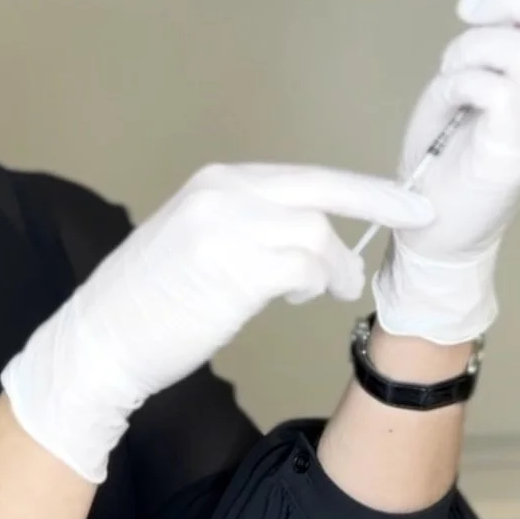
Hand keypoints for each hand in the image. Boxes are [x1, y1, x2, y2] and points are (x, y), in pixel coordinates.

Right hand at [1, 163, 432, 483]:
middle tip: (420, 217)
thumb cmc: (147, 304)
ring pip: (315, 235)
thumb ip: (246, 224)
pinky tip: (296, 299)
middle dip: (379, 203)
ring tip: (330, 289)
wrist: (99, 341)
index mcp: (215, 184)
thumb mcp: (194, 240)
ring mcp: (226, 230)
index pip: (304, 177)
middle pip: (321, 191)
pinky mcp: (233, 271)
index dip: (361, 189)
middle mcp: (221, 195)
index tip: (405, 198)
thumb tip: (308, 234)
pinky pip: (300, 270)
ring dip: (334, 267)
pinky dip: (311, 286)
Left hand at [374, 0, 519, 343]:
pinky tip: (450, 107)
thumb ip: (502, 35)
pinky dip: (457, 83)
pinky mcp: (513, 146)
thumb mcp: (482, 74)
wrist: (439, 228)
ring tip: (454, 76)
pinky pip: (490, 85)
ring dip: (472, 46)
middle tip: (469, 15)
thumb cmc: (451, 150)